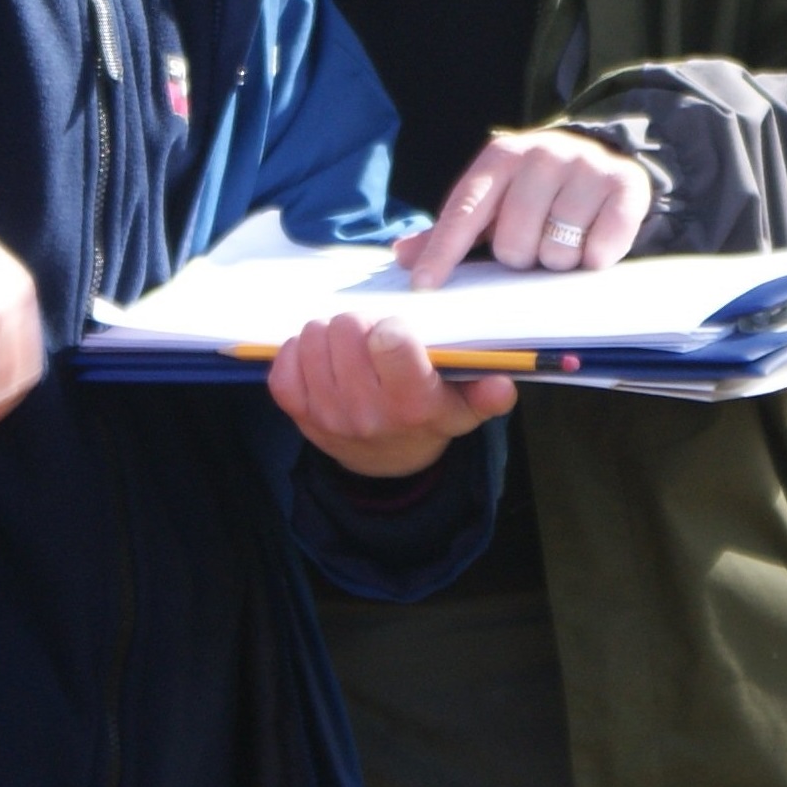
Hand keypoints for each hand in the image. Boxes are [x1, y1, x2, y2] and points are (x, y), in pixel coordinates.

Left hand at [266, 314, 514, 479]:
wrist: (388, 464)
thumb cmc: (429, 418)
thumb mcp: (465, 408)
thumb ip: (486, 394)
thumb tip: (503, 383)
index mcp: (410, 404)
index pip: (388, 341)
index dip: (391, 327)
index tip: (396, 333)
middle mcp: (366, 411)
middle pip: (345, 329)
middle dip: (358, 322)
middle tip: (369, 334)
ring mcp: (327, 414)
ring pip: (312, 338)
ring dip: (328, 332)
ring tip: (346, 344)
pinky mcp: (298, 414)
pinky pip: (283, 363)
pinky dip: (298, 350)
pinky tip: (320, 355)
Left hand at [395, 126, 651, 290]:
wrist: (604, 163)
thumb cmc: (535, 195)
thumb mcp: (493, 205)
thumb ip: (450, 232)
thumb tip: (403, 256)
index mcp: (500, 157)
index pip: (464, 211)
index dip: (444, 252)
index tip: (425, 286)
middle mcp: (541, 153)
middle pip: (513, 241)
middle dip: (521, 258)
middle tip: (533, 247)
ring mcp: (585, 165)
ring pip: (557, 250)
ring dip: (559, 261)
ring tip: (564, 243)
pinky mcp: (625, 184)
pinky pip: (601, 248)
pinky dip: (595, 258)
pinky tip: (593, 244)